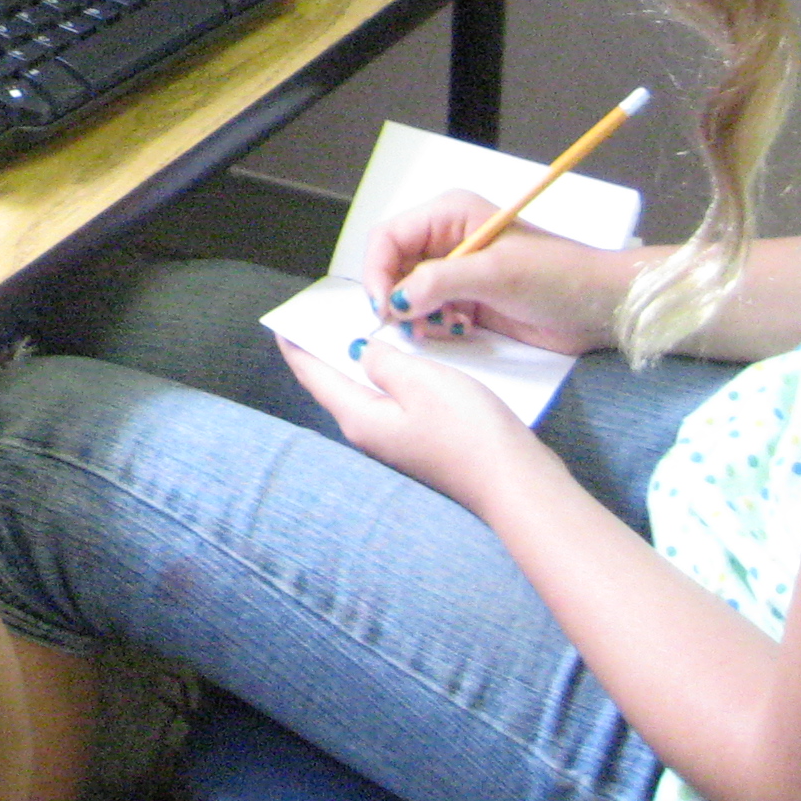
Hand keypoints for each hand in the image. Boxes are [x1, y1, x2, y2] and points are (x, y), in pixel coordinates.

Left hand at [276, 331, 556, 515]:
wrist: (517, 484)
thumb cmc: (467, 431)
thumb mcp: (421, 381)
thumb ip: (384, 361)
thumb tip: (363, 353)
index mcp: (359, 417)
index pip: (314, 376)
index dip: (297, 346)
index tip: (283, 322)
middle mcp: (370, 433)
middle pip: (337, 384)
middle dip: (327, 350)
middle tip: (323, 315)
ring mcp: (398, 442)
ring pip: (368, 391)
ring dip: (361, 360)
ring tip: (359, 327)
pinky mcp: (424, 443)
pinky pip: (395, 400)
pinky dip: (391, 375)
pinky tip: (403, 359)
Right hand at [361, 190, 632, 356]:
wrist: (601, 308)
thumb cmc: (555, 277)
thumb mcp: (495, 274)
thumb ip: (438, 282)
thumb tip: (393, 302)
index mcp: (449, 215)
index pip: (389, 237)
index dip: (378, 270)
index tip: (383, 307)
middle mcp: (446, 240)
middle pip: (394, 267)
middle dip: (395, 297)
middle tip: (409, 326)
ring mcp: (457, 272)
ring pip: (408, 294)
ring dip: (416, 315)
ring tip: (440, 329)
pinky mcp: (468, 301)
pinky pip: (430, 313)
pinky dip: (435, 326)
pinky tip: (458, 330)